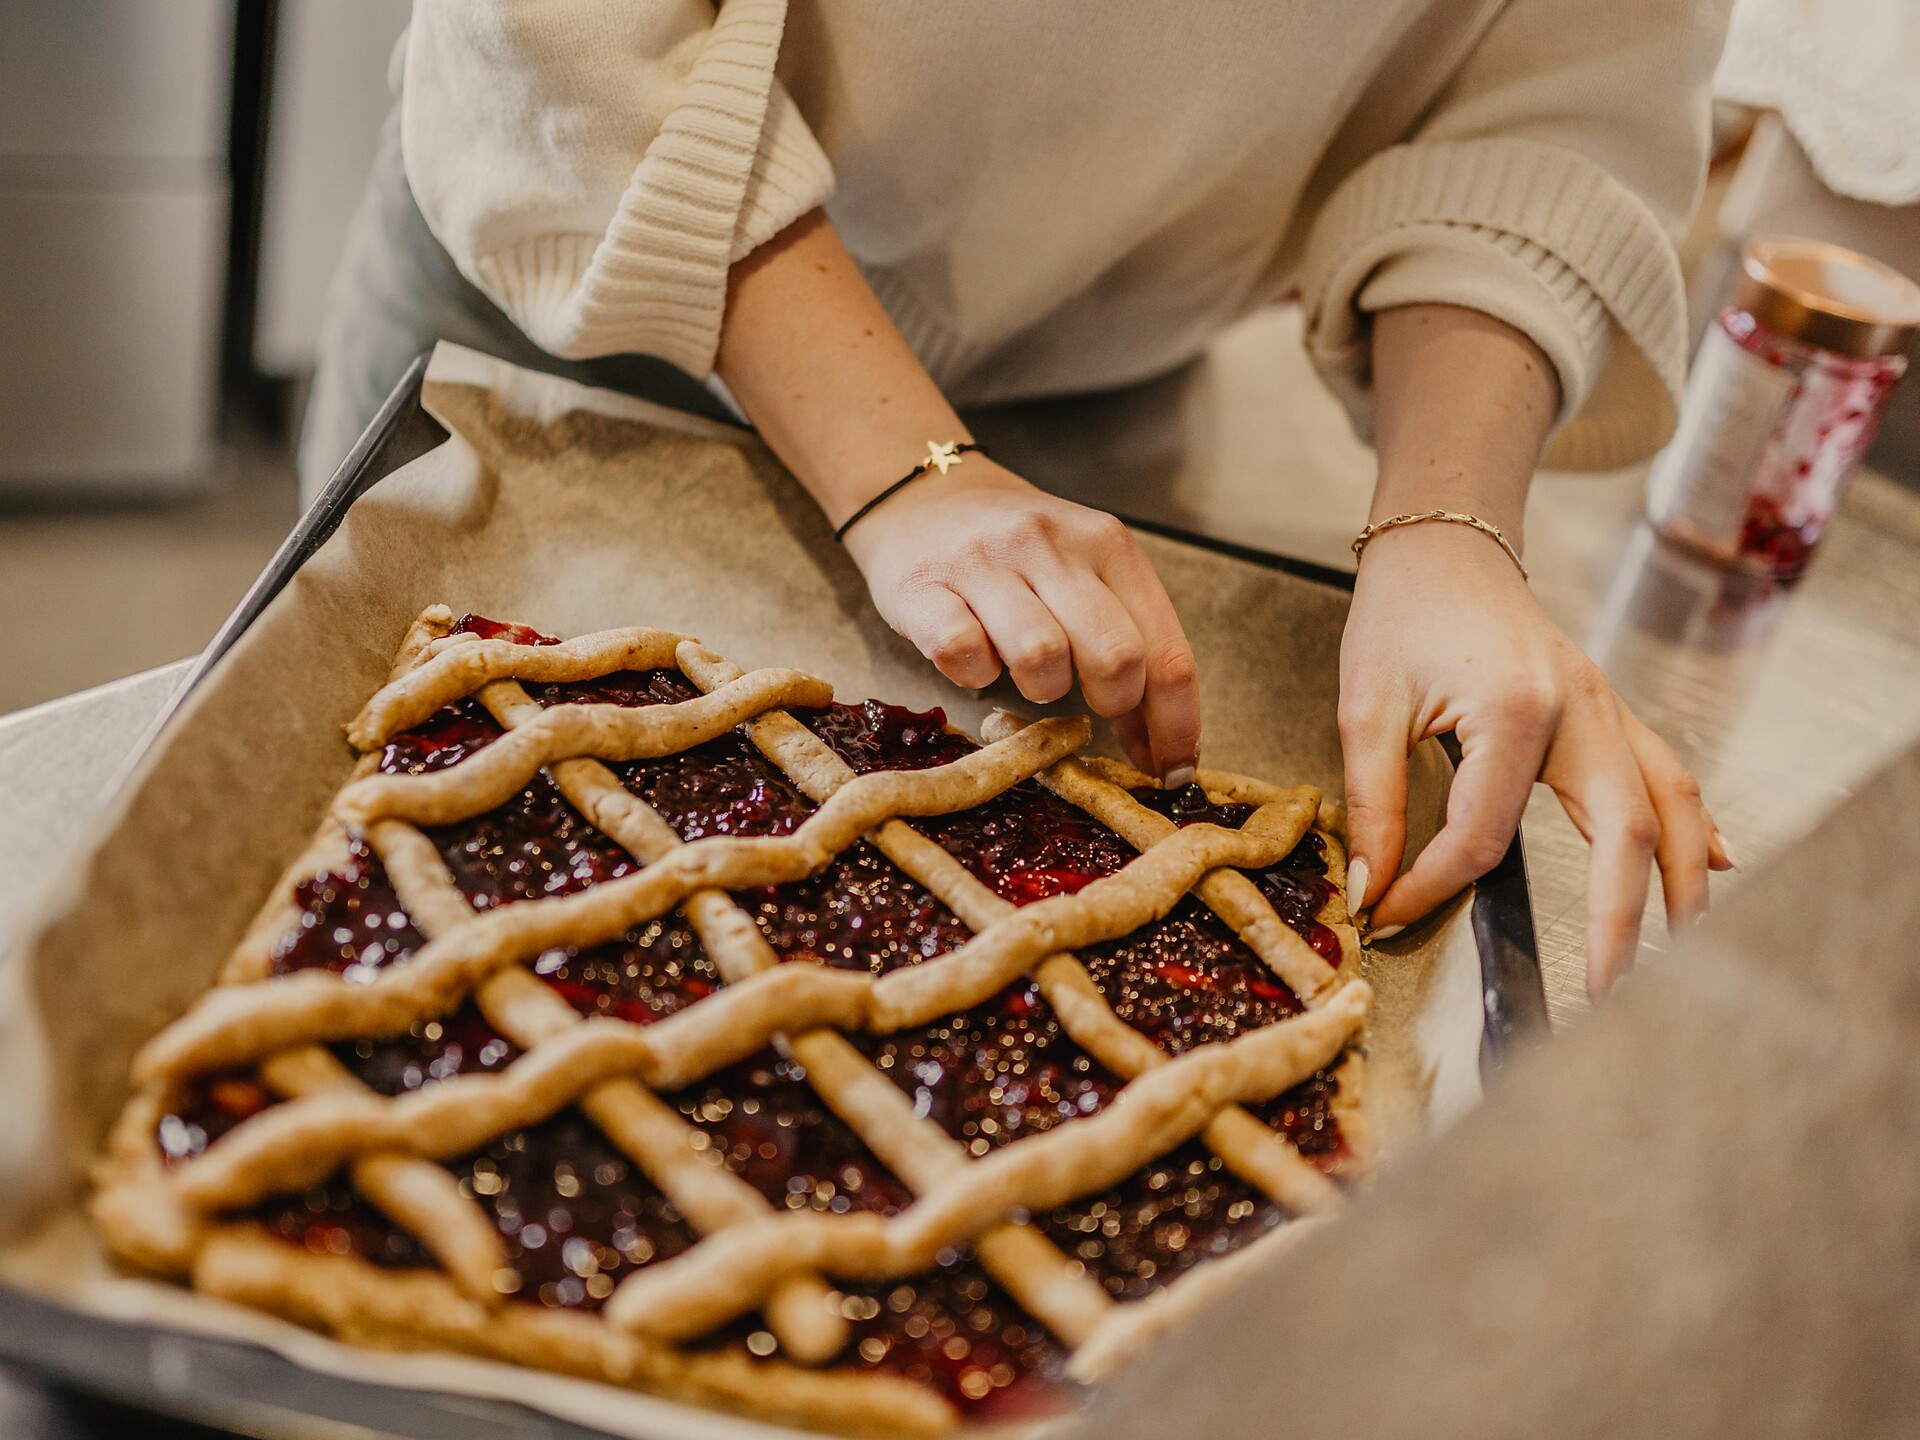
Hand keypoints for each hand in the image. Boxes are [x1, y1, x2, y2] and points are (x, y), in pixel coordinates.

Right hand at [839, 458, 1201, 781]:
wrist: (922, 496)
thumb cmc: (1018, 553)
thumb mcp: (1084, 573)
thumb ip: (1127, 641)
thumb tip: (1161, 746)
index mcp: (1106, 543)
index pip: (1166, 650)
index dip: (1175, 725)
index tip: (1172, 771)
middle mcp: (1050, 543)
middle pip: (1116, 657)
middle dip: (1112, 703)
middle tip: (1089, 703)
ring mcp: (984, 561)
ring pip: (1041, 658)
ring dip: (1039, 687)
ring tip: (1025, 667)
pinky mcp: (921, 586)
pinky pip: (963, 656)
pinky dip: (974, 675)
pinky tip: (975, 655)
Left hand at [1338, 521, 1731, 995]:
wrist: (1443, 544)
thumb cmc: (1402, 614)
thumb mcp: (1366, 707)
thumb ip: (1376, 803)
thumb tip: (1376, 888)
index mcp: (1516, 711)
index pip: (1483, 836)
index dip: (1434, 887)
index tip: (1390, 914)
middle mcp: (1583, 711)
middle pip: (1626, 836)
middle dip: (1620, 923)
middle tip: (1601, 996)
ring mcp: (1609, 709)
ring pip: (1673, 806)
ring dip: (1683, 883)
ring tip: (1677, 954)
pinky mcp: (1611, 711)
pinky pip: (1669, 774)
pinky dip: (1696, 828)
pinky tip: (1716, 869)